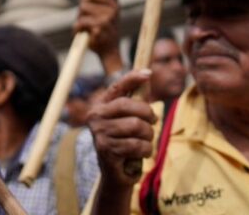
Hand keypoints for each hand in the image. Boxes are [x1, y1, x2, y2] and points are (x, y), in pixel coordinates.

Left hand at [74, 0, 121, 71]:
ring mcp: (107, 18)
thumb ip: (95, 3)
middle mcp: (113, 9)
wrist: (109, 53)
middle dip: (82, 5)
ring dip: (79, 18)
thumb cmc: (103, 33)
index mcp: (115, 4)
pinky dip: (77, 29)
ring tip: (84, 27)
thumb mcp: (104, 16)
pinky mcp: (99, 27)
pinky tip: (82, 34)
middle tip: (84, 16)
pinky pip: (80, 22)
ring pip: (83, 8)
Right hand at [87, 69, 155, 188]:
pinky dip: (146, 150)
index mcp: (100, 105)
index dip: (132, 78)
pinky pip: (137, 144)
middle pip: (129, 105)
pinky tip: (142, 153)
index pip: (117, 87)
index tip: (148, 73)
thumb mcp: (129, 119)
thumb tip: (146, 74)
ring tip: (146, 141)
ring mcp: (99, 133)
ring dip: (149, 136)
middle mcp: (95, 117)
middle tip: (153, 122)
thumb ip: (135, 99)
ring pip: (137, 126)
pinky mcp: (106, 150)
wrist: (115, 174)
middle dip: (148, 114)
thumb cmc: (125, 142)